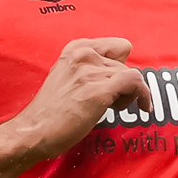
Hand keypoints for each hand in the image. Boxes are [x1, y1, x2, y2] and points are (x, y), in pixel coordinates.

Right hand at [0, 38, 147, 162]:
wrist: (33, 131)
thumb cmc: (51, 112)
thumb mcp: (68, 78)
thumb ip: (90, 70)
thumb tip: (121, 75)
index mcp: (75, 48)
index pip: (118, 46)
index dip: (122, 65)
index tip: (120, 83)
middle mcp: (83, 54)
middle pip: (125, 63)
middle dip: (122, 84)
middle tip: (110, 102)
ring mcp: (90, 71)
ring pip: (131, 75)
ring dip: (128, 95)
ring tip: (111, 109)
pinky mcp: (98, 90)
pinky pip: (136, 83)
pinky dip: (144, 95)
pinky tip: (143, 108)